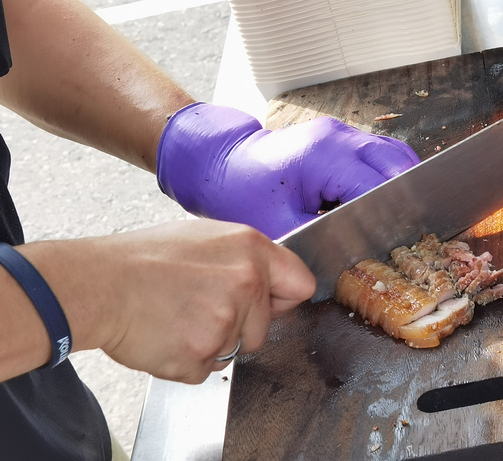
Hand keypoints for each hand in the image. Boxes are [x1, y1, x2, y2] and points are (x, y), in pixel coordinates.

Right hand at [24, 219, 315, 383]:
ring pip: (234, 349)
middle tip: (199, 307)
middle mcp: (246, 283)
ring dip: (210, 343)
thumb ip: (244, 256)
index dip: (283, 299)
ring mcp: (225, 322)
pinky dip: (187, 361)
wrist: (98, 284)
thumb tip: (265, 276)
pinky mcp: (201, 355)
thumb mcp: (205, 236)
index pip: (301, 284)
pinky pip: (206, 369)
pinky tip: (167, 335)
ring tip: (178, 316)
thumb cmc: (142, 257)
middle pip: (265, 328)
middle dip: (239, 326)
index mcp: (251, 249)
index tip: (270, 304)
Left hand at [156, 103, 419, 238]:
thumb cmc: (238, 190)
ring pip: (393, 154)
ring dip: (399, 183)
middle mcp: (338, 137)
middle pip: (397, 162)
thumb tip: (355, 253)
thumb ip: (320, 240)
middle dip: (406, 195)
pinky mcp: (338, 138)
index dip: (392, 213)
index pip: (379, 185)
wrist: (217, 161)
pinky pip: (377, 153)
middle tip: (408, 226)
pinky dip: (386, 175)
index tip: (398, 237)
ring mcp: (340, 133)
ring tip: (395, 215)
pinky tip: (378, 201)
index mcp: (324, 156)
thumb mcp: (278, 226)